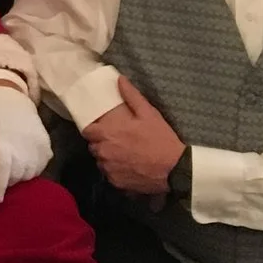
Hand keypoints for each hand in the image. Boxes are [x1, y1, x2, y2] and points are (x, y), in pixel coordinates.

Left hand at [0, 81, 49, 201]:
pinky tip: (21, 156)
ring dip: (16, 175)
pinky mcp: (48, 149)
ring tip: (8, 159)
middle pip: (13, 180)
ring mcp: (38, 150)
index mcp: (0, 145)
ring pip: (26, 177)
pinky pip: (38, 170)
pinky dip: (29, 168)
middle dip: (3, 179)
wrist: (8, 99)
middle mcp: (22, 149)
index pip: (0, 175)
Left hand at [85, 77, 185, 196]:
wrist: (175, 168)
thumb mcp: (148, 113)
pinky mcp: (116, 183)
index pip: (87, 131)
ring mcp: (109, 169)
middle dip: (102, 143)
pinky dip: (116, 172)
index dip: (93, 130)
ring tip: (124, 155)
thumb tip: (120, 79)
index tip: (102, 129)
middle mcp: (103, 152)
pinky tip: (129, 168)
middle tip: (117, 141)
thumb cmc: (160, 139)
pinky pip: (110, 175)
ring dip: (108, 158)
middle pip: (94, 147)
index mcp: (107, 133)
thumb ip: (131, 96)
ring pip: (101, 162)